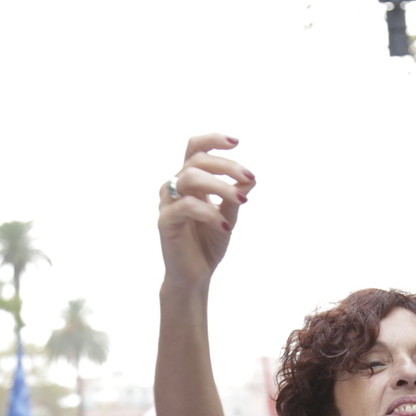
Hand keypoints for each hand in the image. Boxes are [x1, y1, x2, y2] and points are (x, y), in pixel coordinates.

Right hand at [158, 133, 256, 287]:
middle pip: (196, 160)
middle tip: (250, 178)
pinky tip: (226, 226)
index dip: (212, 140)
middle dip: (226, 166)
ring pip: (190, 178)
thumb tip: (250, 179)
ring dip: (220, 186)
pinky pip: (186, 207)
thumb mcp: (228, 216)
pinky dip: (209, 213)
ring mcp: (168, 203)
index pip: (195, 150)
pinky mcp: (165, 221)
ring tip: (242, 200)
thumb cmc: (208, 244)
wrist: (195, 275)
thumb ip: (235, 197)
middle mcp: (175, 188)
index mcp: (190, 182)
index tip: (236, 142)